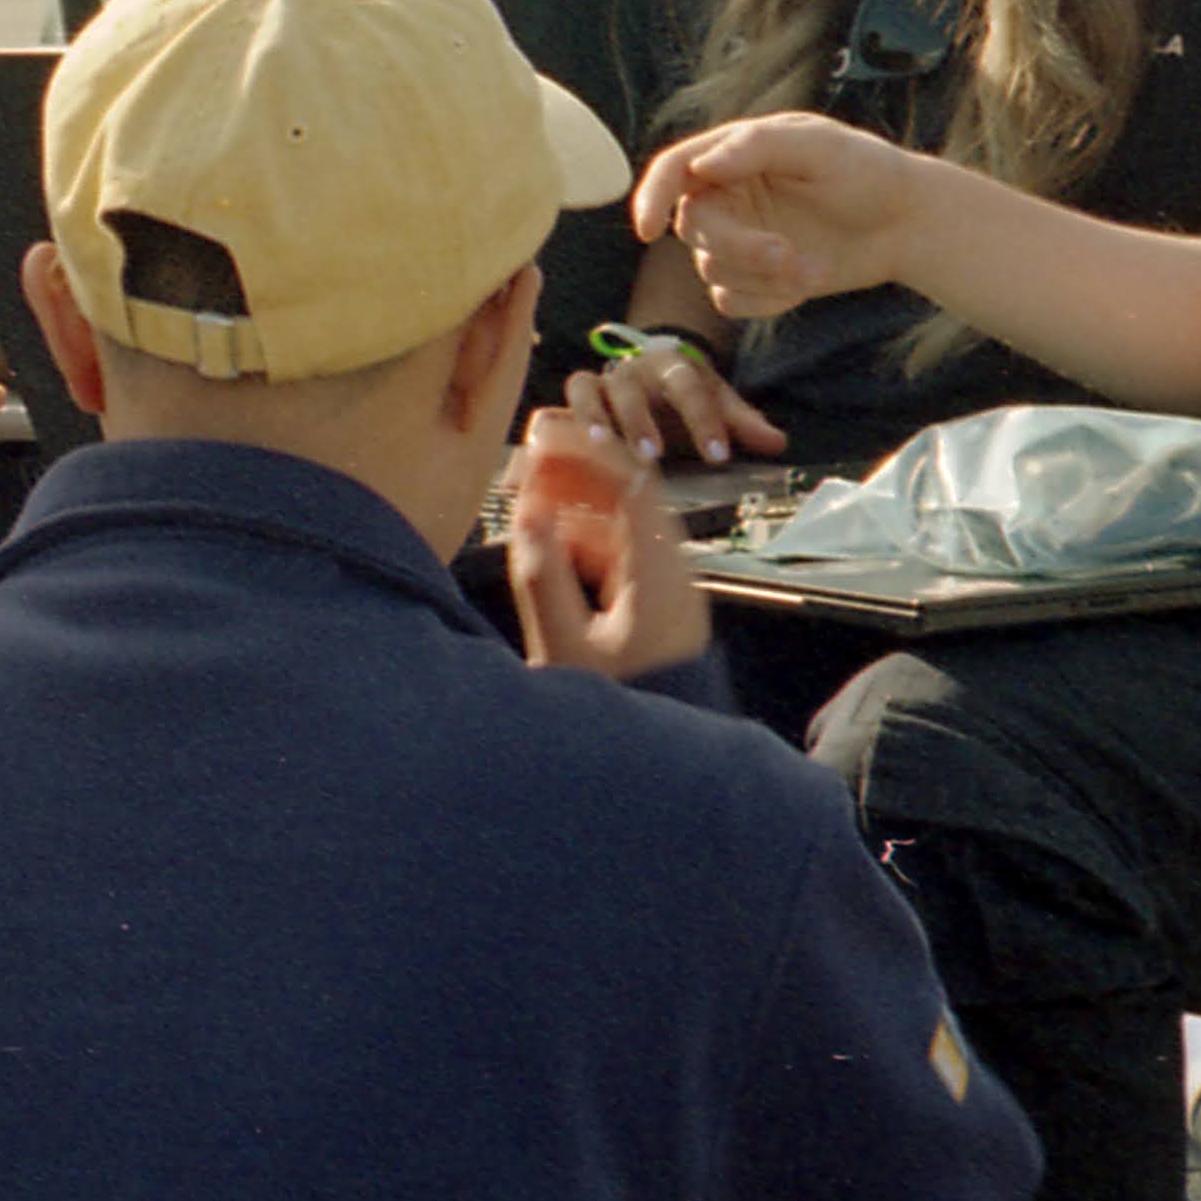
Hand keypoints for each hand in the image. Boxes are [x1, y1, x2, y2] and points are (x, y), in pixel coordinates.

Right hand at [502, 410, 708, 682]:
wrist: (663, 768)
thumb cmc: (619, 709)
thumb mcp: (565, 650)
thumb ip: (543, 579)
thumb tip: (528, 514)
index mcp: (659, 577)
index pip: (632, 486)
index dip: (590, 450)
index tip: (547, 433)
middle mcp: (672, 574)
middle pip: (629, 496)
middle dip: (578, 468)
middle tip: (530, 449)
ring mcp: (667, 589)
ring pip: (622, 523)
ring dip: (577, 501)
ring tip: (528, 488)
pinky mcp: (655, 605)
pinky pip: (620, 551)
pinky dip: (585, 534)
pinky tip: (549, 535)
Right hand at [562, 328, 784, 469]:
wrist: (653, 370)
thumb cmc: (686, 393)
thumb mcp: (717, 400)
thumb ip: (742, 423)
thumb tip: (778, 443)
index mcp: (673, 365)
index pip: (690, 388)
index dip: (704, 421)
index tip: (718, 454)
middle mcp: (634, 369)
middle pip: (632, 386)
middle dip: (641, 420)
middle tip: (653, 455)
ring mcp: (603, 381)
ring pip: (588, 387)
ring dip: (594, 418)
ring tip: (603, 448)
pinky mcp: (580, 395)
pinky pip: (565, 400)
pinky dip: (564, 420)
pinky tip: (570, 448)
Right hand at [633, 115, 926, 322]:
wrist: (904, 222)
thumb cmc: (865, 171)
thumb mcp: (818, 145)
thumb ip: (757, 146)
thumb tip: (702, 164)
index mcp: (733, 154)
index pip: (673, 171)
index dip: (650, 197)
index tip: (647, 229)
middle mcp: (728, 196)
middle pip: (693, 229)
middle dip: (737, 247)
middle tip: (786, 255)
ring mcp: (740, 240)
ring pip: (712, 271)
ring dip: (761, 277)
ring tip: (811, 268)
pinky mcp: (755, 279)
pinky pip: (732, 301)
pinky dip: (767, 300)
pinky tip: (806, 282)